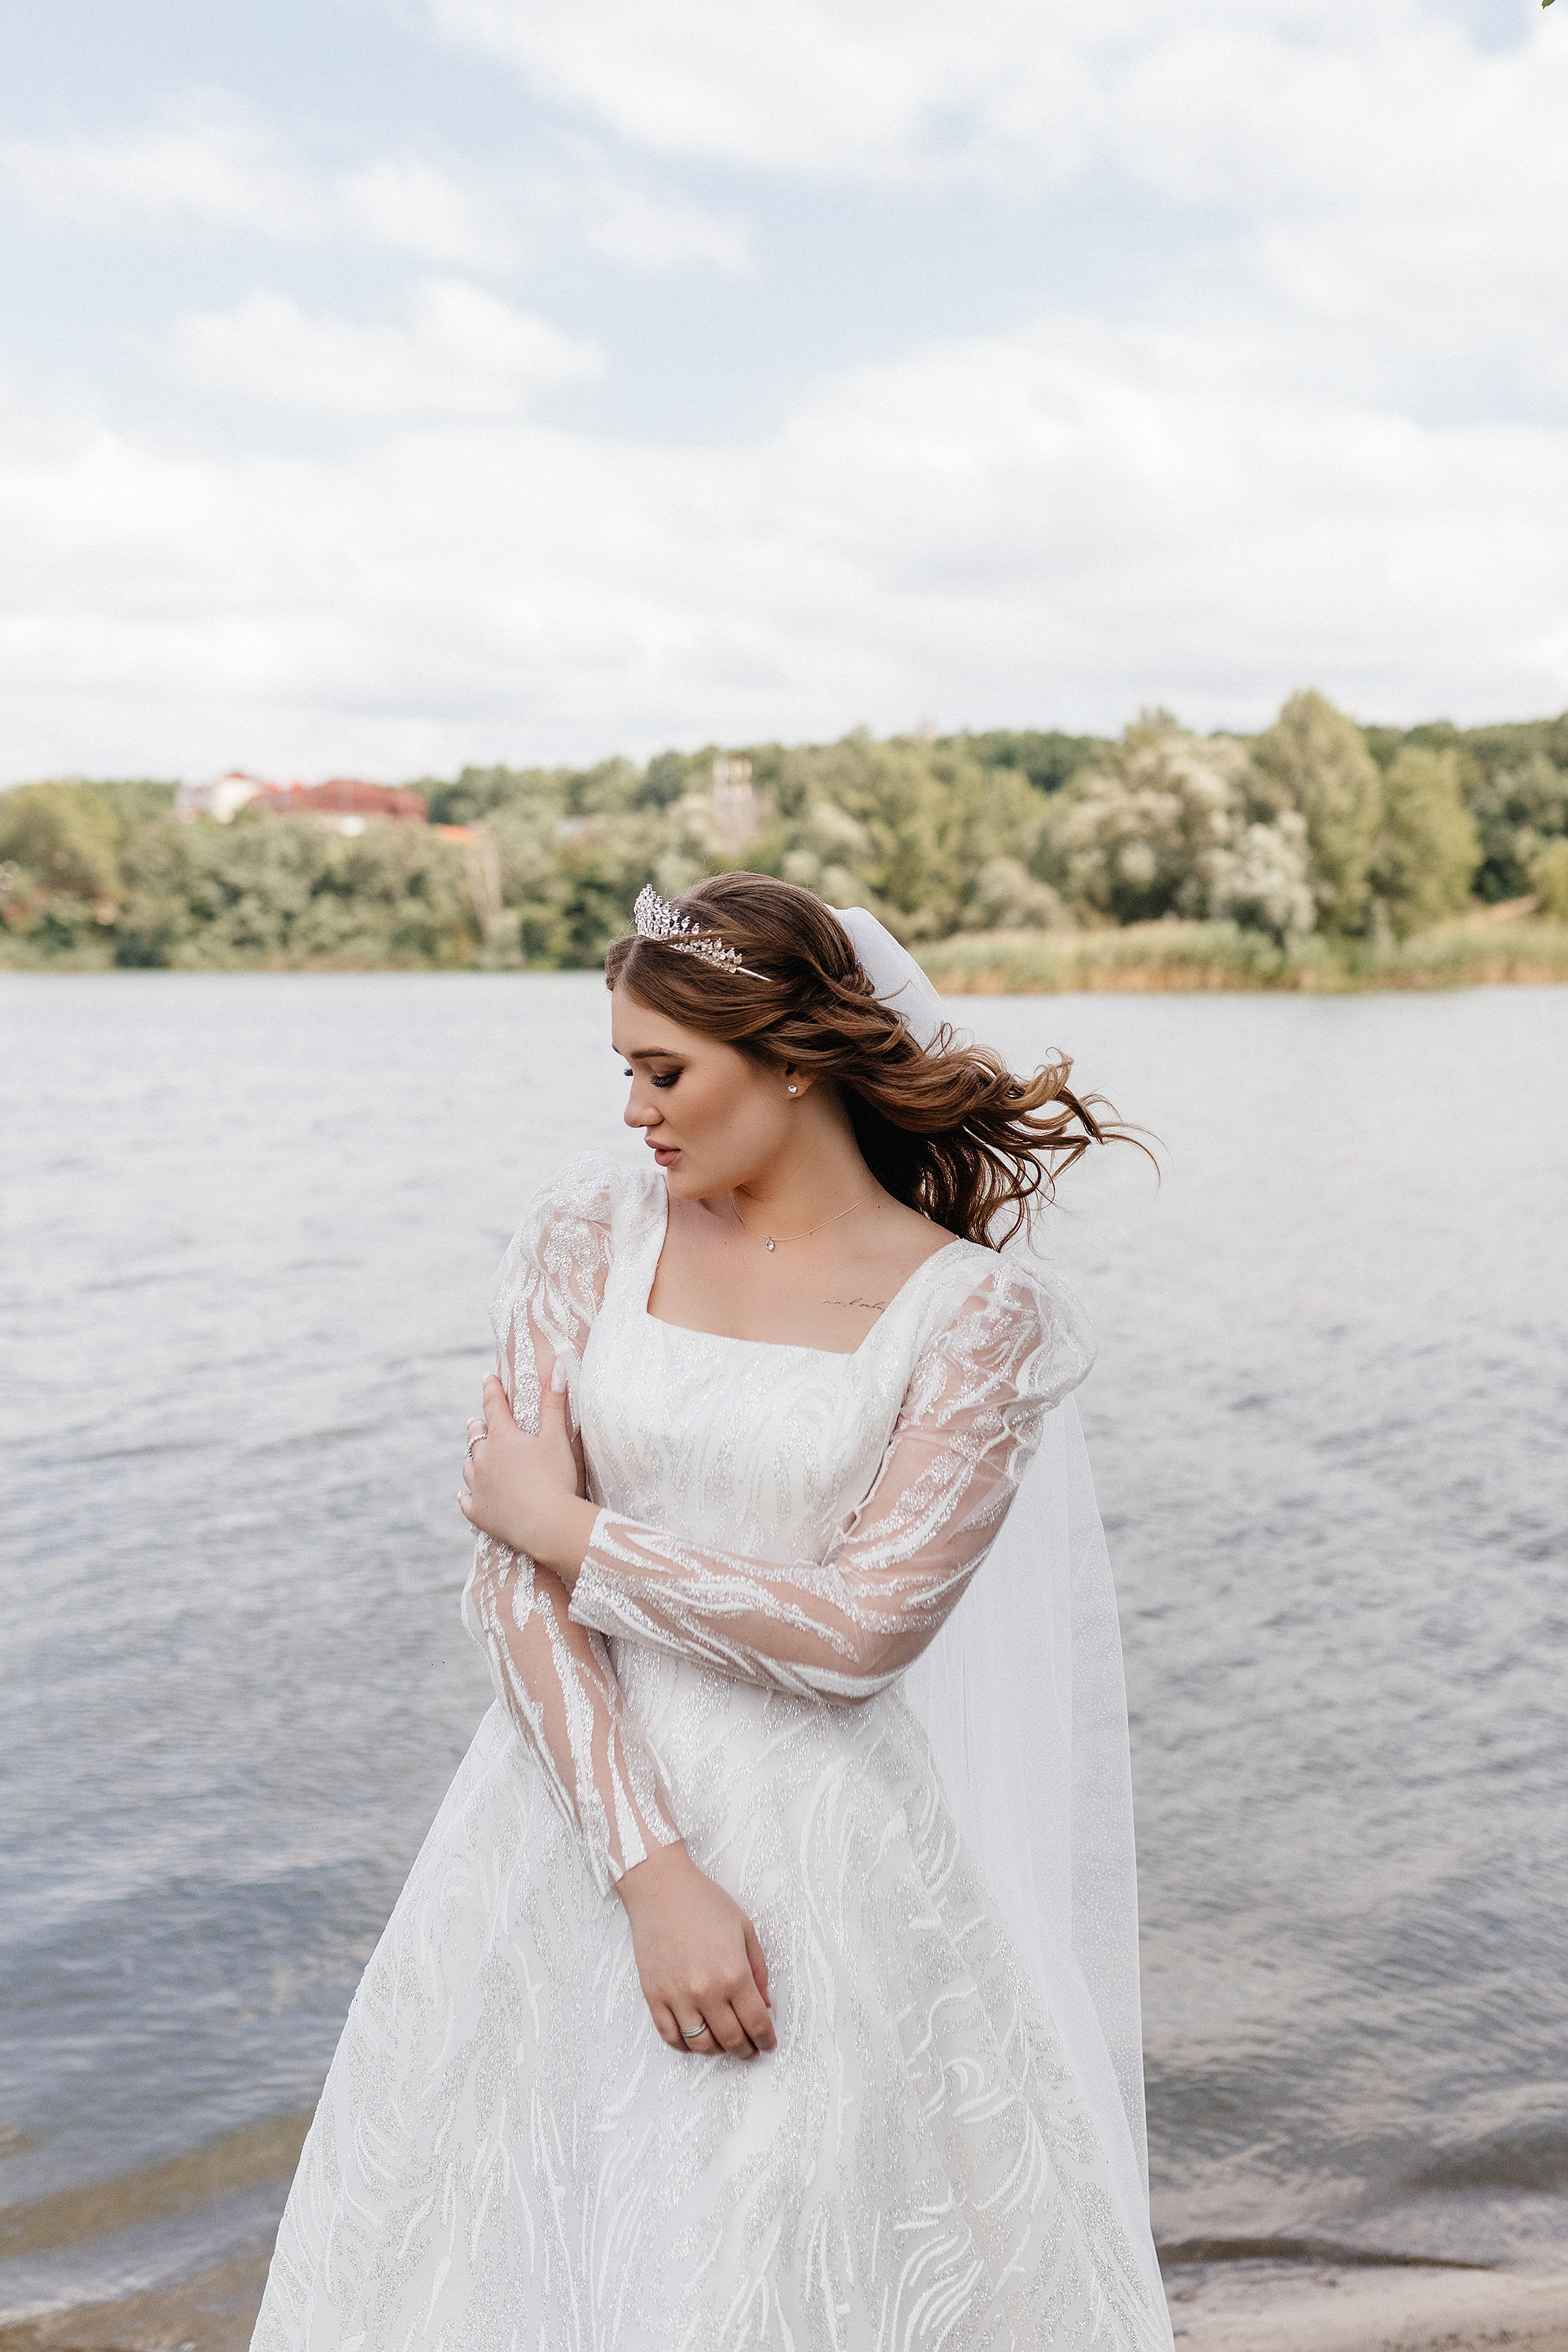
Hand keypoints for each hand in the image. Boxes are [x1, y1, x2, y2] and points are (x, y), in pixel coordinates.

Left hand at [460, 1366, 596, 1576]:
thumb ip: (554, 1404)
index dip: (492, 1389)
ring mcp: (478, 1487)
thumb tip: (558, 1369)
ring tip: (473, 1455)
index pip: (494, 1405)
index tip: (488, 1378)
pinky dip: (466, 1494)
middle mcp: (484, 1460)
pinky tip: (465, 1493)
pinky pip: (465, 1500)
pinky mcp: (478, 1513)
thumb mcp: (558, 1438)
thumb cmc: (556, 1479)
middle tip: (478, 1421)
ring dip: (471, 1457)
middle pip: (475, 1436)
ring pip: (467, 1466)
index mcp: (503, 1438)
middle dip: (478, 1426)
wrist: (547, 1525)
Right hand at [617, 1843, 775, 2059]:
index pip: (756, 2022)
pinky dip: (685, 2046)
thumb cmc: (704, 1903)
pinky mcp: (654, 1996)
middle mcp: (706, 1990)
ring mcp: (677, 1996)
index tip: (768, 2043)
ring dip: (717, 2050)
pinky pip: (670, 2036)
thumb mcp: (744, 1929)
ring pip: (700, 2045)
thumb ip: (758, 1970)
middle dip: (746, 2050)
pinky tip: (695, 2039)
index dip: (766, 2039)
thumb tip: (765, 2004)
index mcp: (734, 1973)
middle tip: (750, 2049)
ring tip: (724, 2043)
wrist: (660, 1888)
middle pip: (731, 2039)